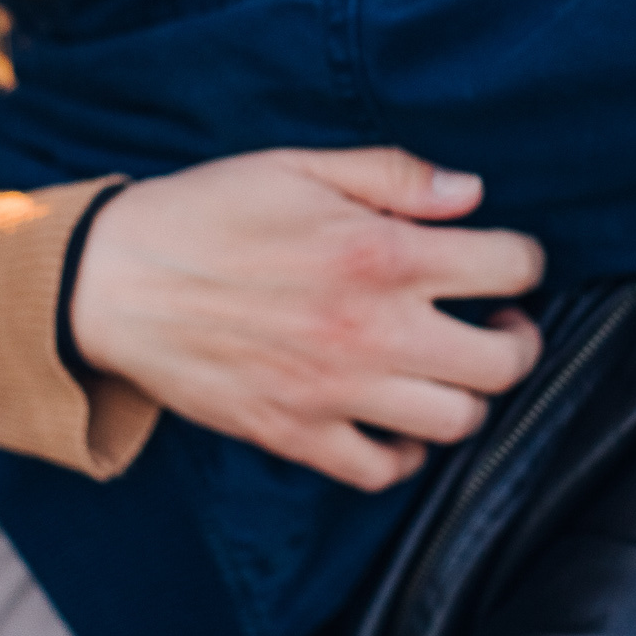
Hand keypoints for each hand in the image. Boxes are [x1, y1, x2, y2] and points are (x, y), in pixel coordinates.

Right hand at [71, 147, 545, 490]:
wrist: (112, 281)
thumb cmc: (207, 212)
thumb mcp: (301, 166)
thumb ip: (396, 176)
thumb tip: (473, 193)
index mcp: (383, 254)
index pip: (512, 268)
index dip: (523, 260)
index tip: (504, 260)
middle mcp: (373, 330)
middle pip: (505, 361)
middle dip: (517, 338)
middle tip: (494, 321)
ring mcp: (337, 392)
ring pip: (458, 422)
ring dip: (467, 394)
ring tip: (446, 367)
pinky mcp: (296, 435)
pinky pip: (383, 469)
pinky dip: (405, 452)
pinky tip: (396, 417)